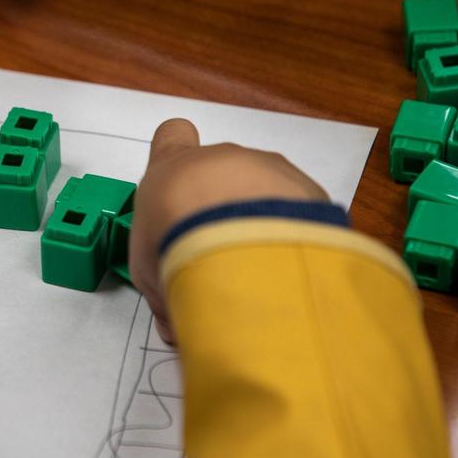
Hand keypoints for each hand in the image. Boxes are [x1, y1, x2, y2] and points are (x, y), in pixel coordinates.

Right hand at [129, 119, 328, 343]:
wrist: (233, 235)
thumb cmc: (171, 239)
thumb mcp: (149, 270)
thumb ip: (162, 287)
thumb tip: (174, 323)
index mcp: (174, 165)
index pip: (172, 134)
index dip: (177, 156)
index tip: (180, 190)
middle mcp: (222, 158)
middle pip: (223, 175)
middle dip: (224, 213)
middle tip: (220, 260)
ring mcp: (269, 168)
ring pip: (265, 195)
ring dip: (262, 227)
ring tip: (258, 274)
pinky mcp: (308, 190)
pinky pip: (299, 213)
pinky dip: (293, 239)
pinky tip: (286, 272)